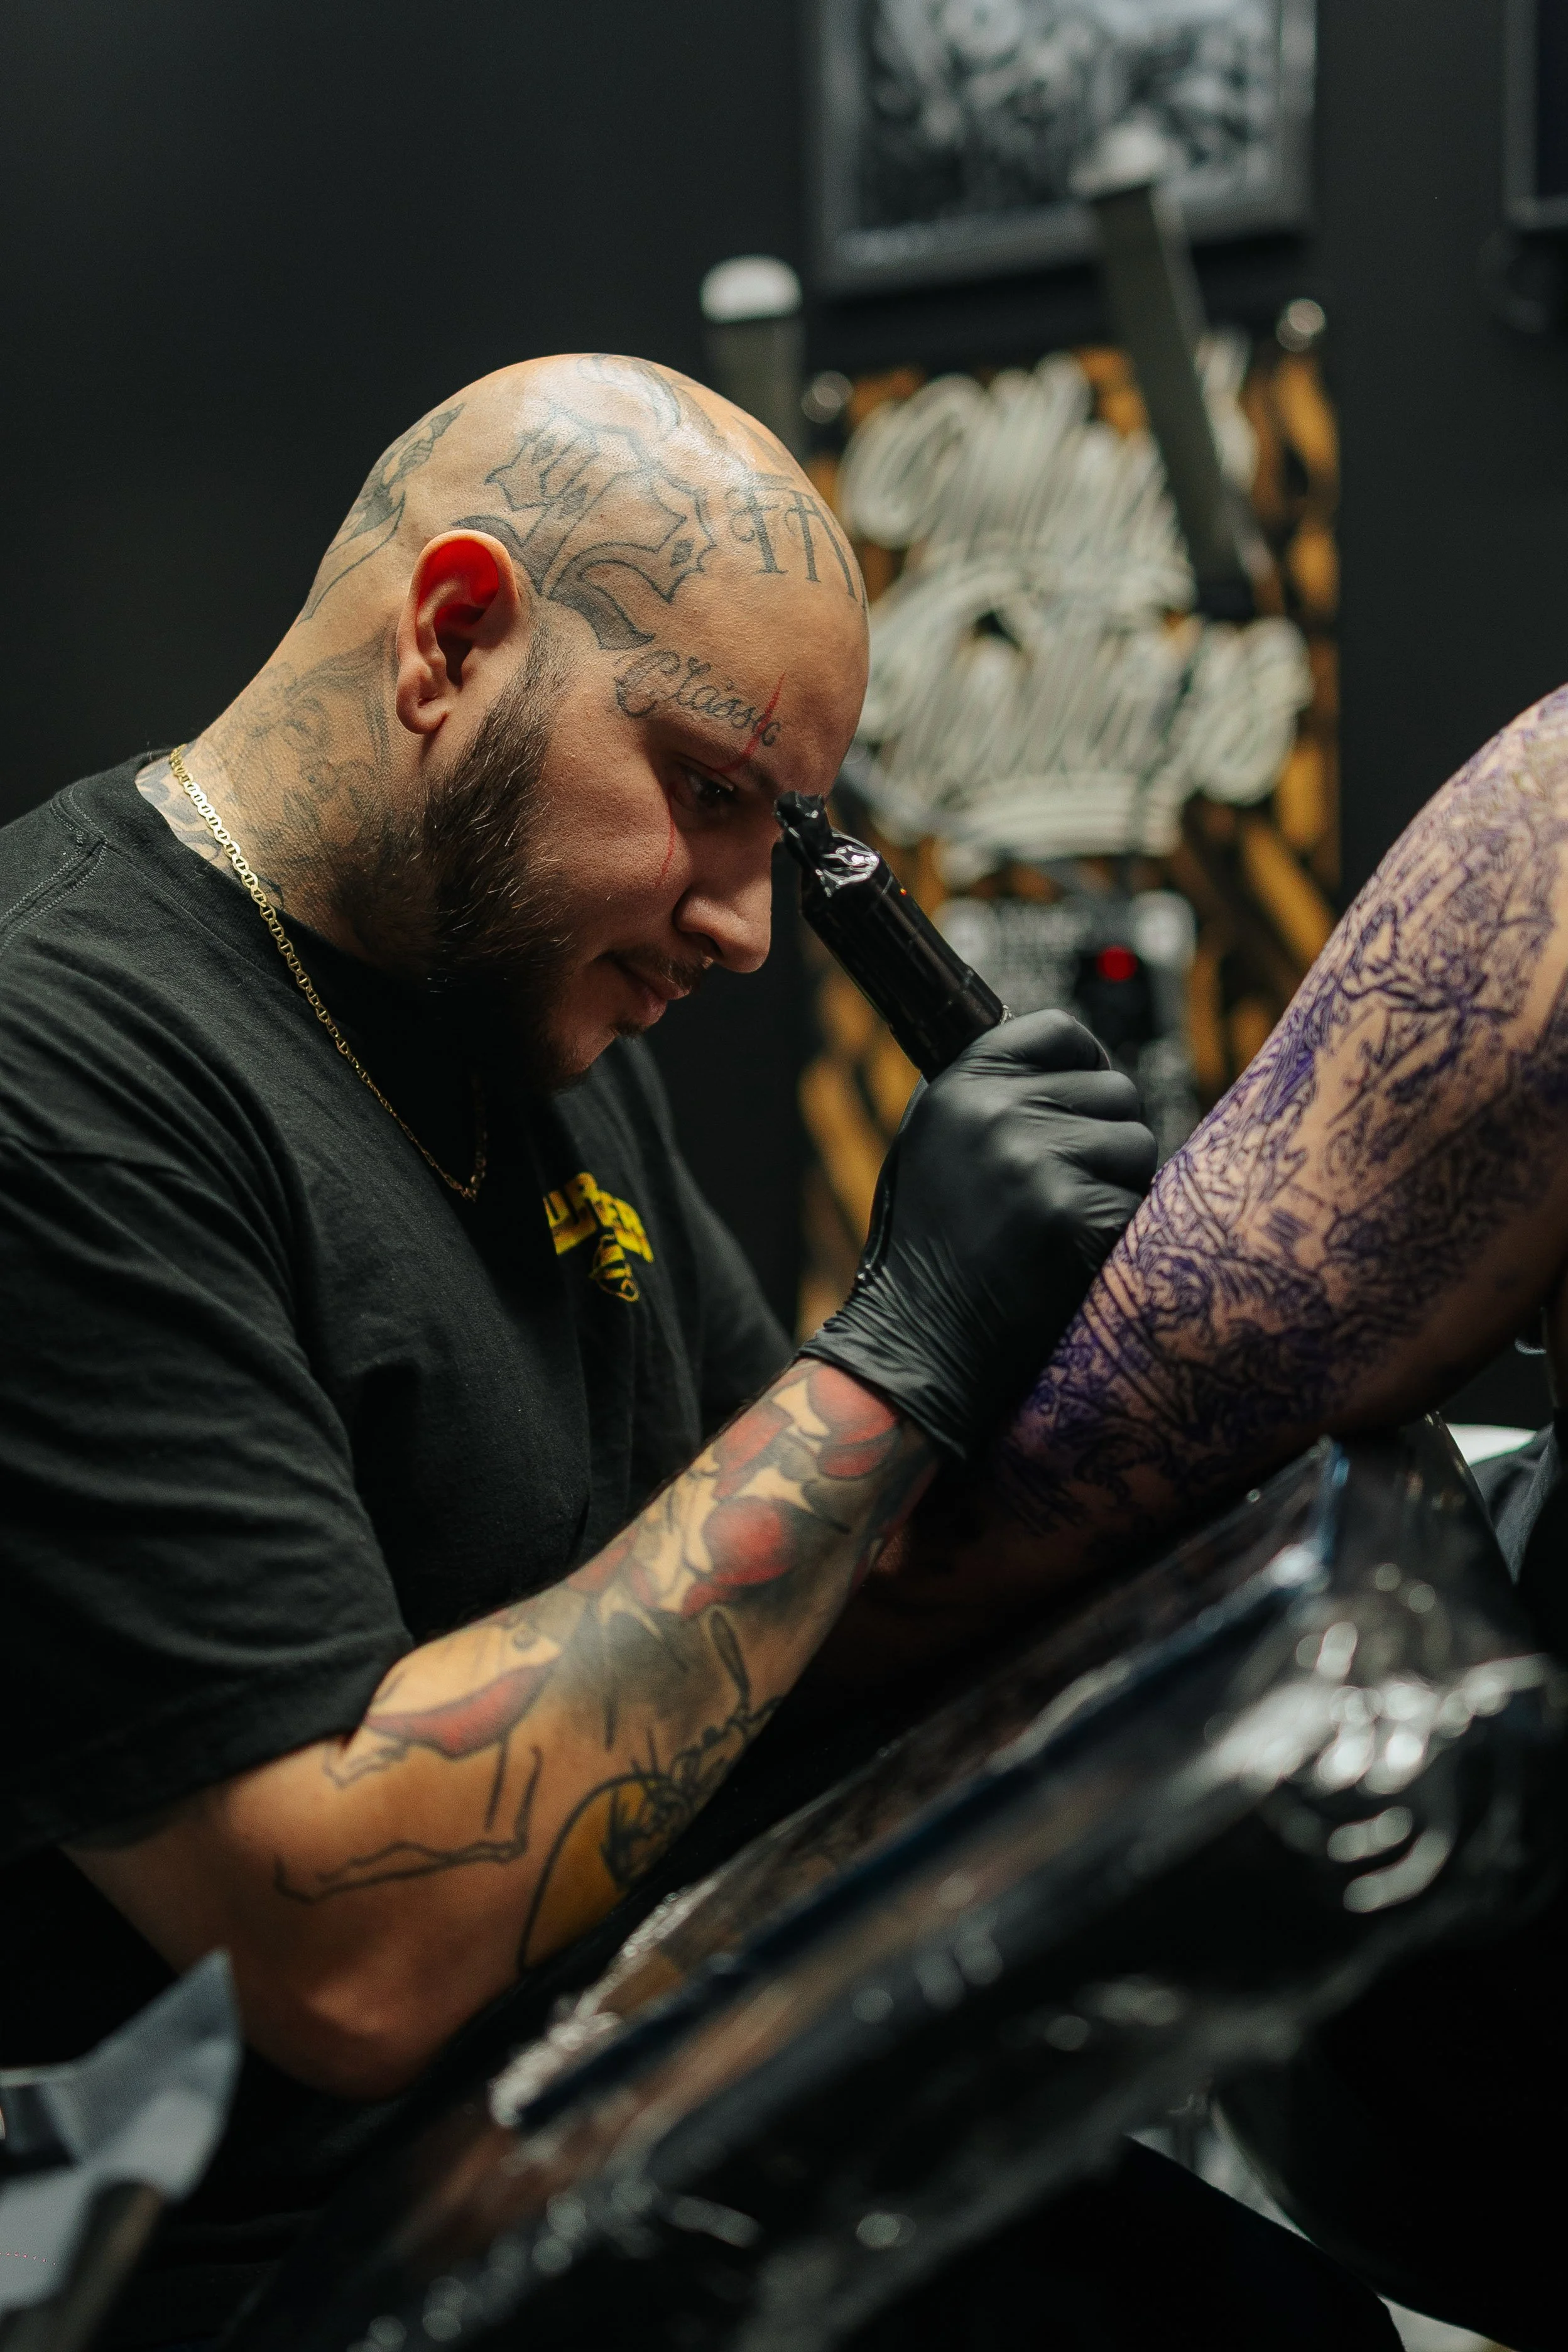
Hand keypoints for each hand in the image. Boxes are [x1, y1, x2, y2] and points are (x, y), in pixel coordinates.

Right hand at [800, 1011, 1155, 1457]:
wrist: (921, 1342)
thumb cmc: (937, 1248)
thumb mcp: (942, 1145)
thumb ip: (999, 1097)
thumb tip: (1082, 1062)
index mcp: (960, 1085)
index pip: (1061, 1032)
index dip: (1086, 1066)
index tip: (1084, 1105)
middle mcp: (994, 1111)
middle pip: (1117, 1090)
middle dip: (1109, 1141)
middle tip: (1071, 1192)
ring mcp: (1033, 1160)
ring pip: (1138, 1146)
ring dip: (1121, 1188)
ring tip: (1067, 1228)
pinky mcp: (1070, 1214)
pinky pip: (1137, 1204)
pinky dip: (1118, 1235)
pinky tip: (1073, 1259)